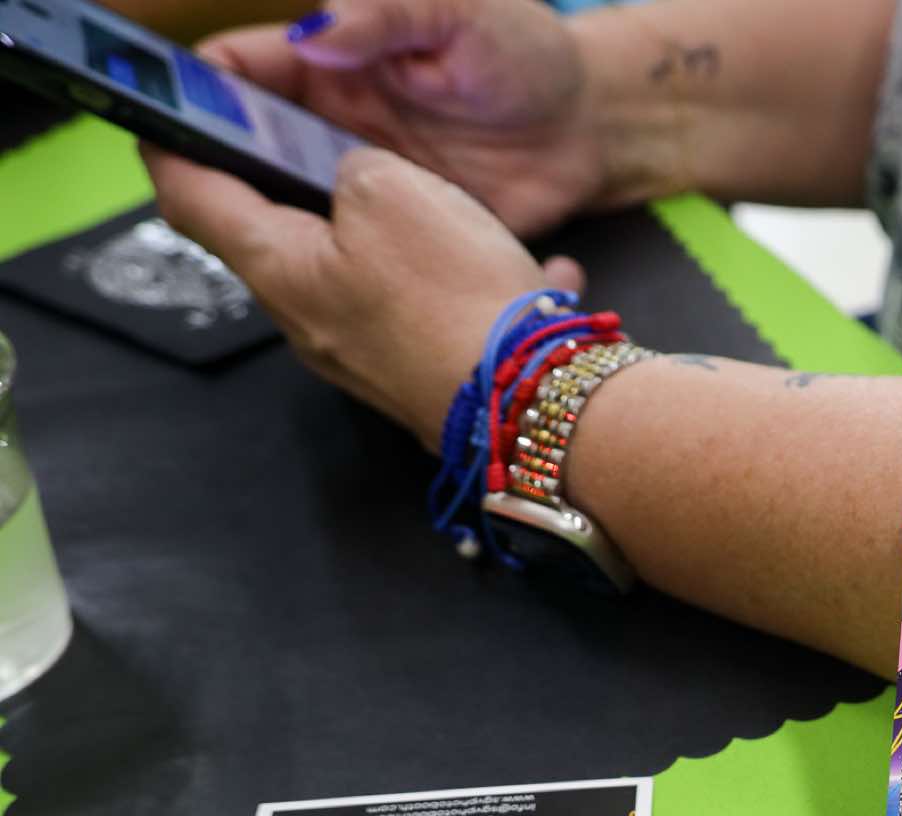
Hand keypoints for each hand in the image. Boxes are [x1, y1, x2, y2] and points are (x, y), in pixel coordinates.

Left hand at [143, 145, 581, 448]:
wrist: (529, 404)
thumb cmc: (452, 296)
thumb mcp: (393, 189)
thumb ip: (353, 168)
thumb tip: (355, 183)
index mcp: (278, 270)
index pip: (193, 200)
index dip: (173, 151)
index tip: (171, 125)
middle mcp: (305, 323)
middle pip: (276, 241)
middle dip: (292, 191)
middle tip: (319, 147)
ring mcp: (360, 358)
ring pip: (356, 275)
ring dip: (391, 237)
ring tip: (441, 209)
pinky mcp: (414, 376)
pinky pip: (422, 312)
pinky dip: (456, 282)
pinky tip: (517, 274)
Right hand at [197, 0, 604, 234]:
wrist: (594, 127)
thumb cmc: (527, 53)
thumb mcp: (460, 11)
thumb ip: (388, 12)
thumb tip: (318, 32)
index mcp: (330, 62)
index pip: (236, 74)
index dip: (196, 96)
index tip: (172, 123)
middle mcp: (333, 124)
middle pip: (247, 152)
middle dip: (226, 177)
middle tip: (224, 208)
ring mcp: (363, 182)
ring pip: (291, 210)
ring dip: (286, 232)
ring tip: (284, 256)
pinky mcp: (402, 233)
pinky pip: (356, 252)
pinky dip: (350, 265)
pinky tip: (353, 282)